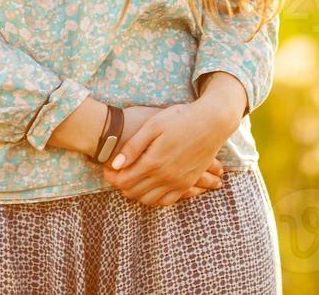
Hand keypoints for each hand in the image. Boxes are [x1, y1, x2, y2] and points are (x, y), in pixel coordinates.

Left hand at [100, 101, 235, 206]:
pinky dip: (154, 199)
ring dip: (136, 193)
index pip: (124, 181)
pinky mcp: (188, 183)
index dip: (111, 177)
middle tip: (115, 174)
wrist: (212, 122)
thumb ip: (133, 147)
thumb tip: (115, 165)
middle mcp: (166, 177)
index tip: (106, 169)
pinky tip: (150, 188)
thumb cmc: (181, 118)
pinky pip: (168, 201)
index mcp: (154, 162)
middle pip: (134, 192)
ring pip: (149, 200)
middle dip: (120, 185)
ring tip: (130, 179)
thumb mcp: (153, 125)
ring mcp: (178, 183)